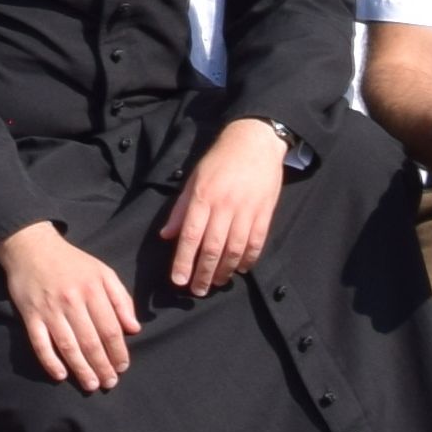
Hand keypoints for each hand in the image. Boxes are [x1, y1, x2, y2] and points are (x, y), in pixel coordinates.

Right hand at [0, 217, 142, 389]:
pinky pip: (40, 343)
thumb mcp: (102, 272)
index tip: (123, 367)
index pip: (110, 329)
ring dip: (81, 369)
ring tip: (91, 385)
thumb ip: (121, 299)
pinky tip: (60, 375)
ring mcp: (50, 309)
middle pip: (91, 341)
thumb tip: (134, 328)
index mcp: (93, 289)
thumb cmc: (72, 262)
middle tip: (109, 383)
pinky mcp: (30, 315)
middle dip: (102, 366)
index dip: (118, 352)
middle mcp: (72, 300)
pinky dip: (49, 361)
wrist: (32, 246)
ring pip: (68, 346)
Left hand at [163, 119, 288, 295]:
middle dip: (203, 273)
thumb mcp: (194, 179)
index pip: (191, 235)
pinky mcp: (265, 212)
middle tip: (197, 290)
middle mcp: (224, 206)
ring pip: (235, 250)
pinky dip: (248, 260)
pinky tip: (240, 269)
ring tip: (216, 282)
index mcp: (204, 196)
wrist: (255, 141)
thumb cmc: (220, 160)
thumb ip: (181, 209)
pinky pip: (256, 243)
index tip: (178, 280)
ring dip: (224, 271)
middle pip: (212, 248)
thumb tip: (166, 235)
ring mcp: (247, 210)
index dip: (184, 261)